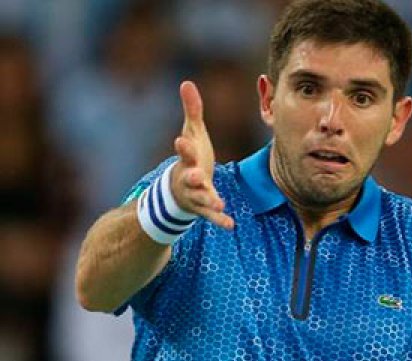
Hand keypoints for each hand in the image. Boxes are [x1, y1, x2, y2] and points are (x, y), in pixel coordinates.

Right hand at [170, 81, 233, 228]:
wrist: (179, 189)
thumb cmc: (190, 156)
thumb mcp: (192, 133)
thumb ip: (192, 110)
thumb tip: (187, 82)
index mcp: (188, 158)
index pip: (185, 151)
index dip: (184, 147)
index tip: (181, 140)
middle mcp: (189, 177)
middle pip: (189, 176)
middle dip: (192, 176)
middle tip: (196, 175)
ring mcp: (196, 194)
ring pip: (200, 198)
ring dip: (208, 200)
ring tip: (219, 203)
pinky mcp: (204, 208)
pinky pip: (211, 215)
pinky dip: (219, 219)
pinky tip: (230, 225)